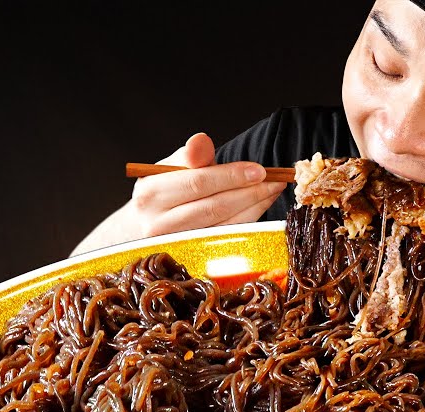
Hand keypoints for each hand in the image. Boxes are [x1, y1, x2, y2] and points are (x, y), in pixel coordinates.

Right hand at [72, 133, 284, 255]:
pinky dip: (250, 219)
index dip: (231, 176)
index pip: (198, 183)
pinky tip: (261, 204)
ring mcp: (177, 245)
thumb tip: (201, 140)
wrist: (148, 225)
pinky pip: (229, 236)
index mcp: (150, 195)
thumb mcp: (171, 167)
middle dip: (250, 191)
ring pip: (225, 224)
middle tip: (275, 180)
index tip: (259, 170)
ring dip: (255, 205)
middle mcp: (158, 224)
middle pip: (214, 206)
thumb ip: (190, 155)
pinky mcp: (195, 257)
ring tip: (273, 189)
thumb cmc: (167, 190)